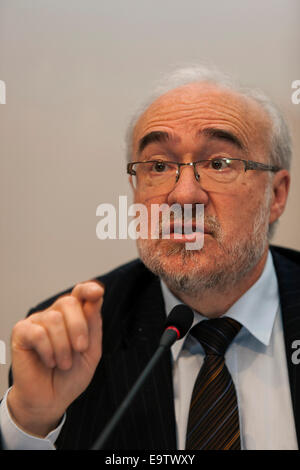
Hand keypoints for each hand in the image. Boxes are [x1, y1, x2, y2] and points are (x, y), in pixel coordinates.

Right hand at [7, 281, 103, 436]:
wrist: (50, 400)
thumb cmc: (70, 376)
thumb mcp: (91, 351)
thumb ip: (93, 324)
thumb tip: (95, 298)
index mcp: (74, 316)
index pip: (80, 293)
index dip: (88, 289)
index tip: (96, 292)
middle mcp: (55, 314)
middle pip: (68, 302)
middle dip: (78, 328)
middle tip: (80, 349)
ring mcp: (38, 322)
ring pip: (54, 319)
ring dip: (63, 347)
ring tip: (63, 363)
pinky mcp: (22, 332)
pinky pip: (38, 333)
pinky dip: (48, 350)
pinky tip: (49, 361)